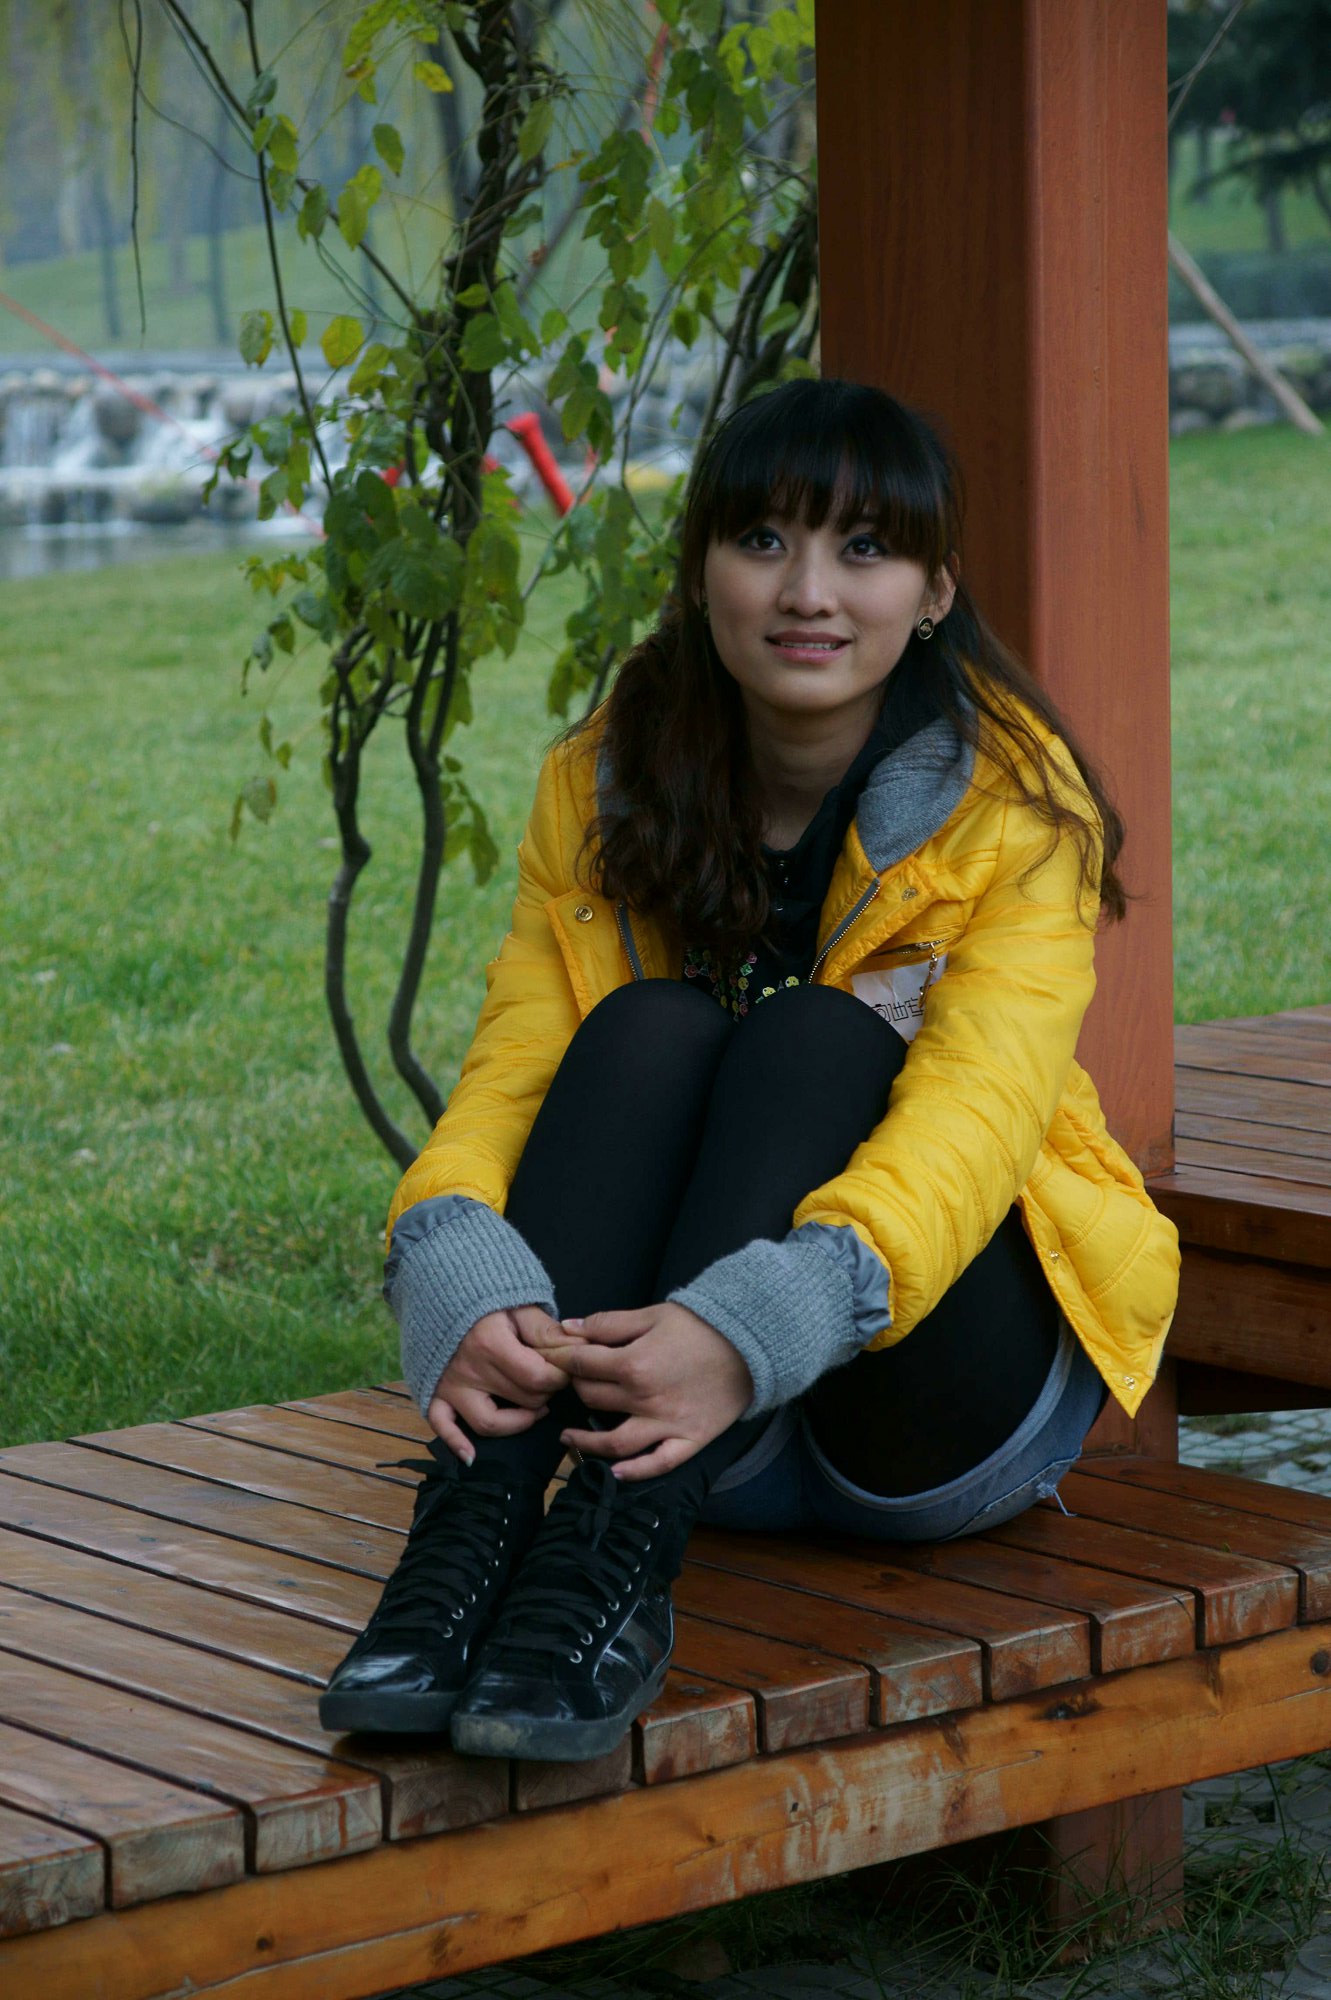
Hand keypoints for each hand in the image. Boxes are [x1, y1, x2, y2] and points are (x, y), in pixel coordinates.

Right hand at [427, 1306, 569, 1462]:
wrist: (443, 1292)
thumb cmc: (487, 1299)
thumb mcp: (520, 1306)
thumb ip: (548, 1331)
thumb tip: (579, 1350)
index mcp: (491, 1343)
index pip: (537, 1377)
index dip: (561, 1377)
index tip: (566, 1368)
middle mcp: (469, 1369)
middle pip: (521, 1399)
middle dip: (546, 1393)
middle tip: (552, 1381)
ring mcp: (450, 1385)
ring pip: (488, 1423)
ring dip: (519, 1422)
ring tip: (536, 1410)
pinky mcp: (435, 1393)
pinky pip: (441, 1425)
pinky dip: (455, 1442)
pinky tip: (472, 1455)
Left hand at [555, 1302, 752, 1480]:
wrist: (751, 1343)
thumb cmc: (701, 1325)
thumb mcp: (653, 1314)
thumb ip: (608, 1323)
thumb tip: (567, 1328)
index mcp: (632, 1363)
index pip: (581, 1365)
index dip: (561, 1359)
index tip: (553, 1358)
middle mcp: (644, 1399)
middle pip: (593, 1399)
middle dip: (576, 1388)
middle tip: (572, 1384)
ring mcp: (666, 1423)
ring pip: (614, 1441)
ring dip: (586, 1443)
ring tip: (568, 1439)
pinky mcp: (689, 1439)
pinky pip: (658, 1462)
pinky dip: (635, 1471)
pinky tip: (615, 1473)